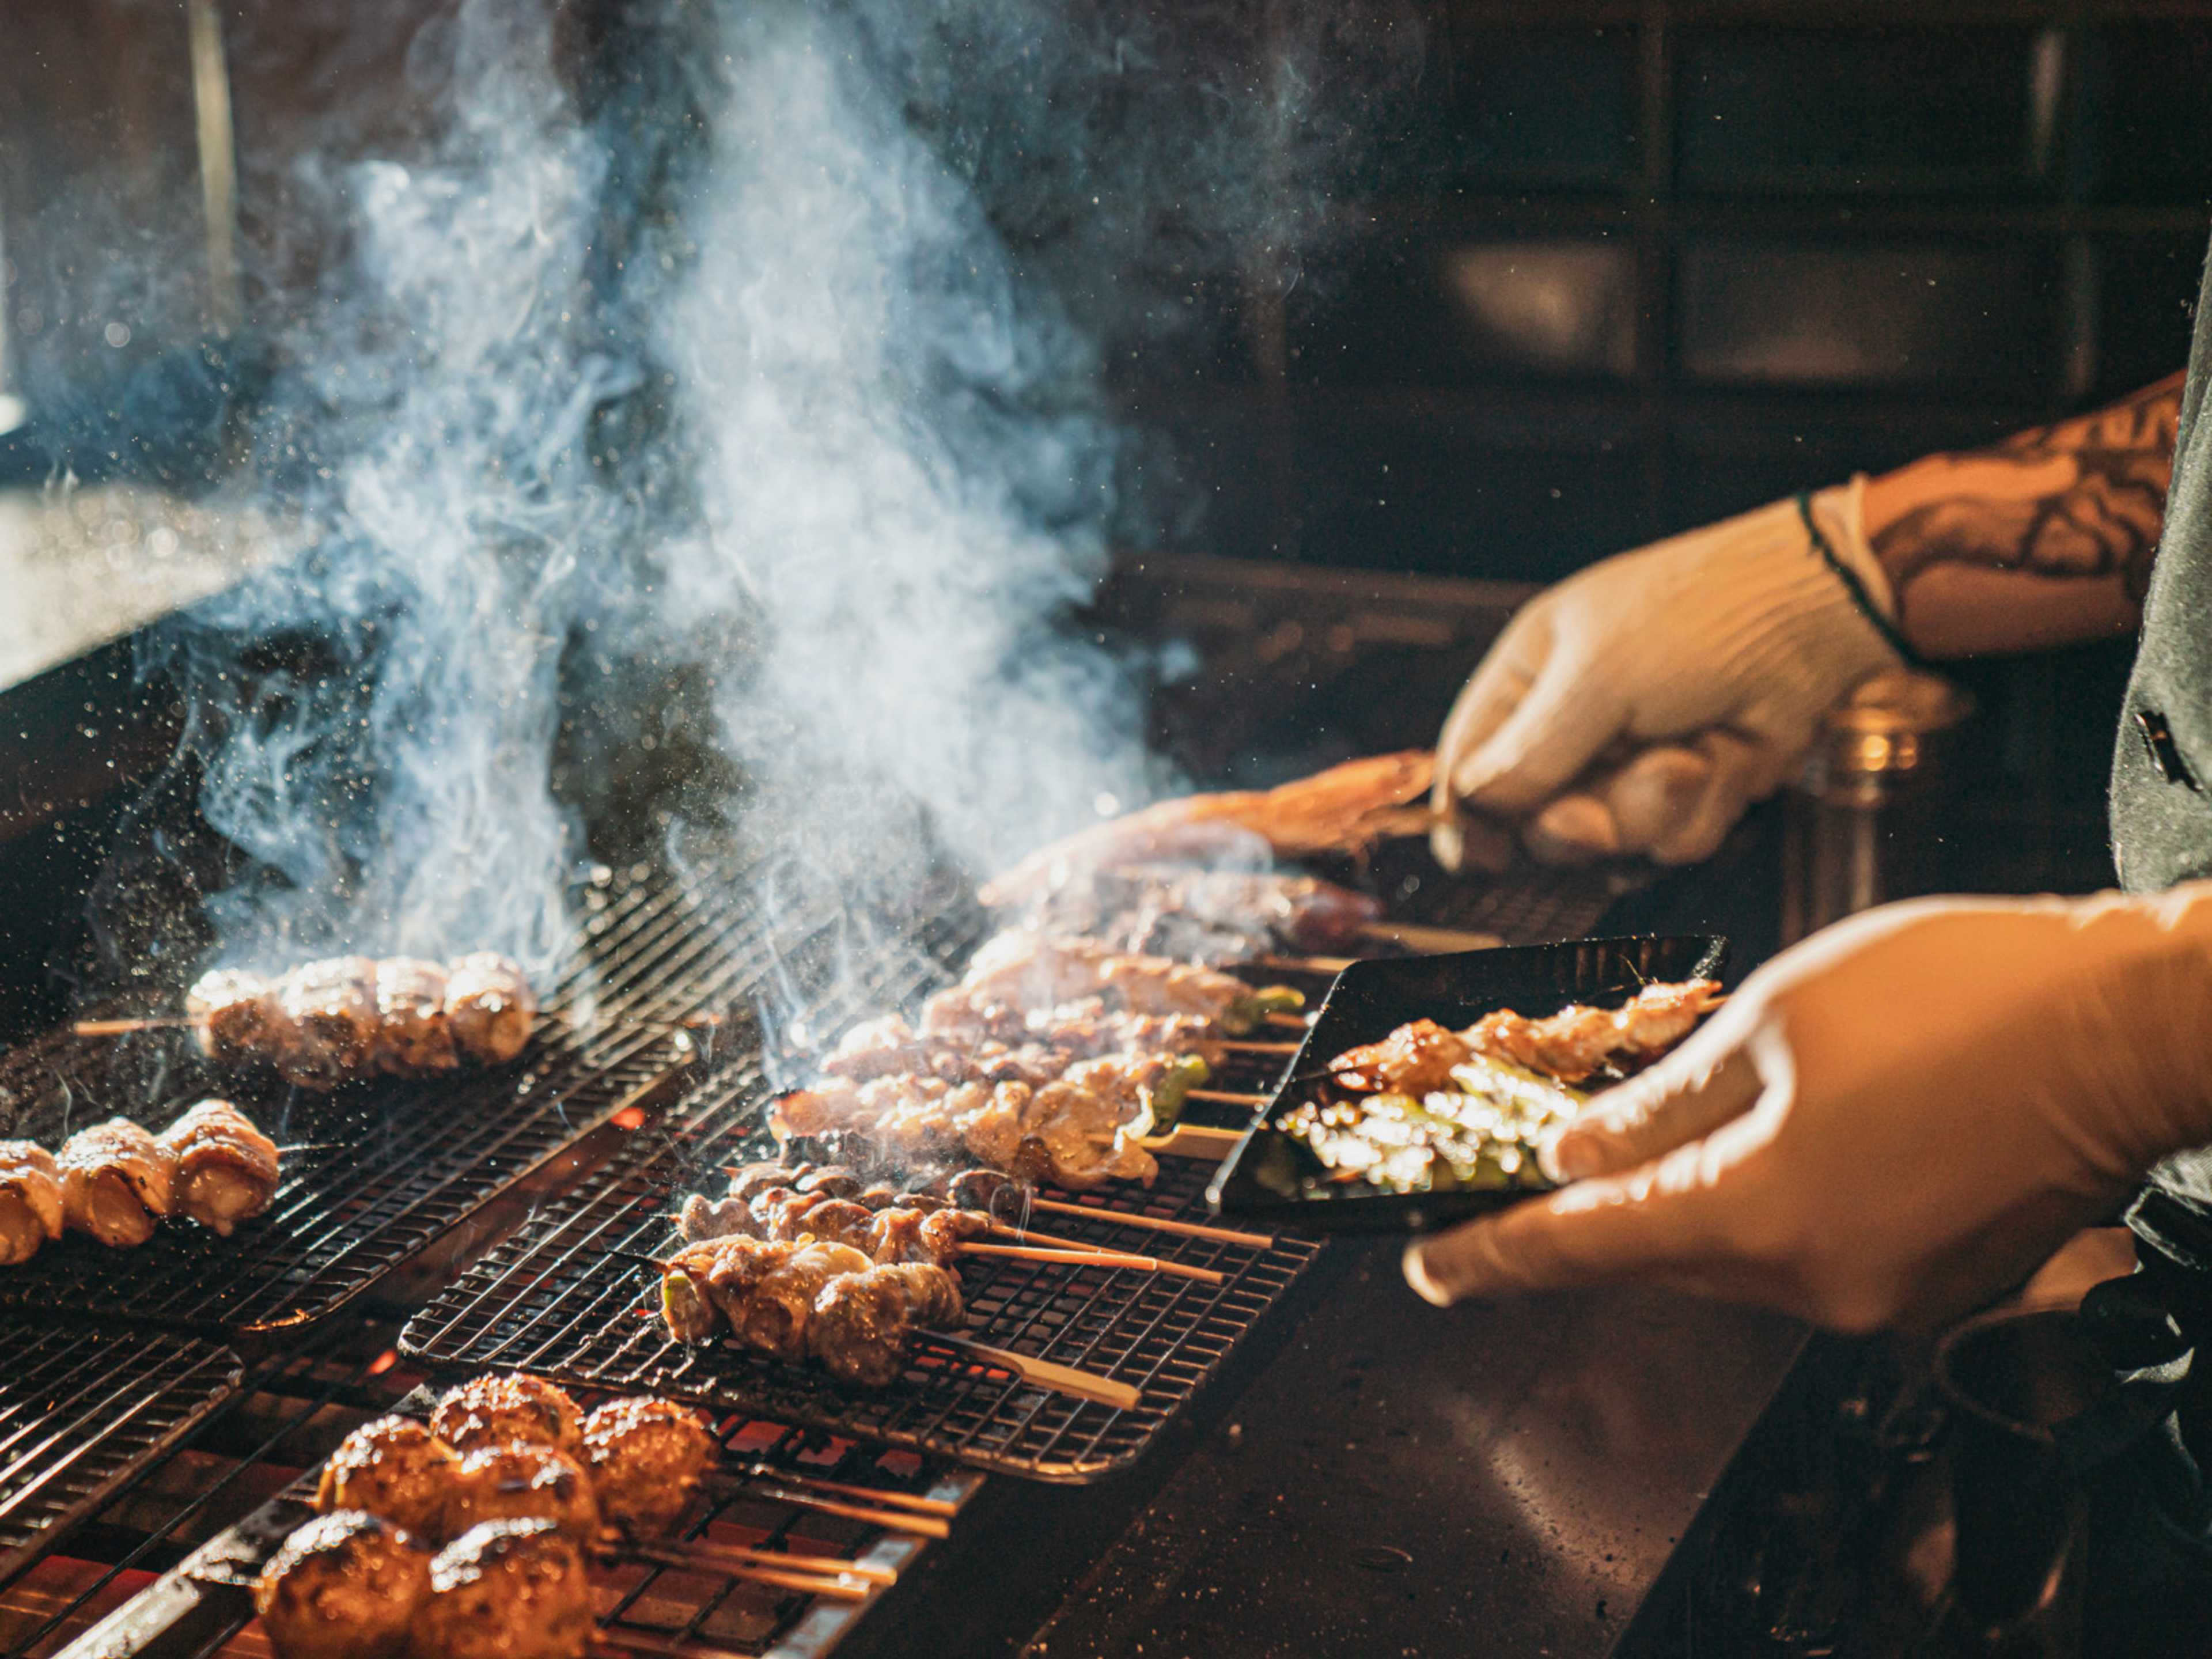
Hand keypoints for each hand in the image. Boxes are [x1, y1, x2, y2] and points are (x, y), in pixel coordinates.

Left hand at [1403, 885, 2211, 1332]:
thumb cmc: (1967, 996)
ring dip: (1672, 1211)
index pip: (1589, 1248)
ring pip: (1733, 1258)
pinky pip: (1807, 1255)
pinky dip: (1758, 1209)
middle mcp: (1822, 1284)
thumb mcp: (1776, 1018)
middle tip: (1499, 1206)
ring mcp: (1887, 1295)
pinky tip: (1751, 1151)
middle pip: (1659, 1260)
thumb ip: (1664, 1100)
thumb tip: (1582, 1151)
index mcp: (1766, 1216)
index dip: (1496, 1256)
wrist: (2138, 1025)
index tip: (1428, 1266)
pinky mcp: (1935, 1281)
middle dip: (1577, 1228)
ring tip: (1617, 1160)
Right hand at [1431, 486, 1899, 867]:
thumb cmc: (1700, 616)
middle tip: (1594, 816)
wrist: (1819, 616)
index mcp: (1533, 676)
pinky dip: (1706, 807)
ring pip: (1613, 837)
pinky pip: (1674, 838)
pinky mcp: (1692, 787)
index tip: (1479, 859)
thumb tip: (1471, 803)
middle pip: (1538, 817)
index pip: (1470, 758)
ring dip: (1654, 807)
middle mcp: (1577, 721)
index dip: (1467, 815)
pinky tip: (1727, 754)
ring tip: (1691, 753)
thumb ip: (1527, 751)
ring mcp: (1634, 758)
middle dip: (1577, 821)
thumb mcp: (1596, 678)